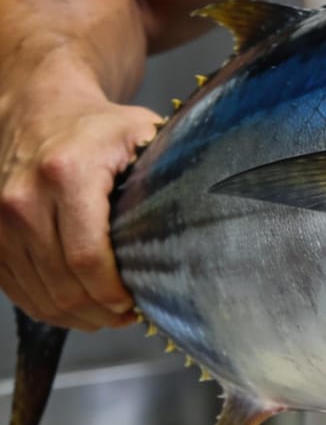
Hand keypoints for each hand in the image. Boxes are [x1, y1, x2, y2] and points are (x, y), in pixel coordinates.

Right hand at [0, 79, 159, 329]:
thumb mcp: (140, 134)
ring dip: (78, 316)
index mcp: (66, 174)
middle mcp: (23, 200)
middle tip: (128, 313)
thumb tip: (207, 217)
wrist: (35, 108)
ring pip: (40, 296)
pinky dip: (50, 308)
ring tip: (108, 313)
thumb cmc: (95, 127)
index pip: (88, 258)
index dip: (114, 292)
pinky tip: (78, 305)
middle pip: (64, 285)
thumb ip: (170, 172)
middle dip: (102, 311)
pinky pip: (18, 292)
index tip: (136, 301)